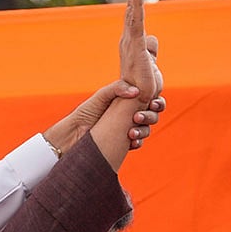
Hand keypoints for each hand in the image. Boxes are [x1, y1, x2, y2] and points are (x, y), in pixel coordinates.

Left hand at [44, 81, 160, 154]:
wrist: (74, 133)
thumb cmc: (87, 111)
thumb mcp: (102, 96)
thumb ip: (118, 88)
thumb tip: (136, 92)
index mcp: (129, 102)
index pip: (150, 100)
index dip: (156, 102)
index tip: (152, 103)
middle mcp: (131, 115)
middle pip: (152, 115)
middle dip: (150, 116)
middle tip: (138, 117)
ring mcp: (128, 129)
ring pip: (146, 130)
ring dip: (144, 130)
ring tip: (131, 132)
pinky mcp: (124, 143)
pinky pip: (137, 143)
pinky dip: (137, 142)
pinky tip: (131, 141)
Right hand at [119, 0, 162, 103]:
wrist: (137, 102)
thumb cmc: (143, 85)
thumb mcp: (150, 63)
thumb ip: (150, 49)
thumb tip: (152, 40)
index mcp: (132, 42)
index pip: (135, 15)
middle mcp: (128, 40)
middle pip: (132, 8)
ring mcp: (130, 42)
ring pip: (134, 11)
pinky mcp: (136, 46)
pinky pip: (136, 21)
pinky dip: (135, 5)